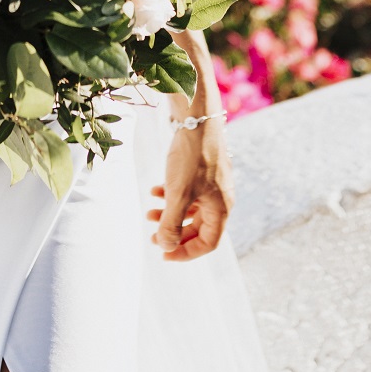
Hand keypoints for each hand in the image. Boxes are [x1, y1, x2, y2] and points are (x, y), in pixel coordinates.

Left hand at [146, 118, 234, 260]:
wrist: (196, 118)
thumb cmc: (192, 158)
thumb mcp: (178, 195)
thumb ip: (171, 224)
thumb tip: (166, 246)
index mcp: (221, 209)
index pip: (208, 243)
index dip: (186, 253)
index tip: (163, 253)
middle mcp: (220, 198)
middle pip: (198, 228)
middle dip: (175, 234)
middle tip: (152, 237)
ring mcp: (212, 183)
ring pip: (190, 209)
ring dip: (169, 214)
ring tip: (148, 213)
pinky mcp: (203, 169)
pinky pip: (188, 191)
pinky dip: (171, 195)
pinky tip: (154, 190)